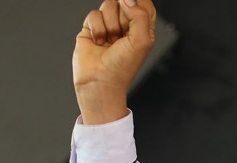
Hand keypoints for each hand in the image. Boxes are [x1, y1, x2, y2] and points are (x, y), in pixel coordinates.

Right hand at [73, 0, 157, 123]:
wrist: (100, 82)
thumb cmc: (122, 68)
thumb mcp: (142, 41)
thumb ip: (140, 15)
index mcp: (143, 29)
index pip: (144, 4)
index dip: (138, 1)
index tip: (132, 8)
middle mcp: (126, 26)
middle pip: (125, 1)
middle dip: (123, 17)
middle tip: (122, 35)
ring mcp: (109, 26)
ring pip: (108, 5)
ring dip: (110, 25)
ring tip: (110, 42)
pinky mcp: (92, 28)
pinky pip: (94, 14)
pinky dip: (97, 28)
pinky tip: (99, 42)